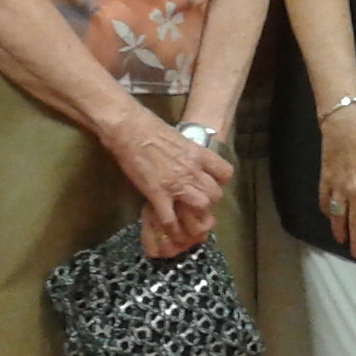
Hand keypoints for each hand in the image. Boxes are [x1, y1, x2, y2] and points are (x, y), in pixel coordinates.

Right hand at [108, 103, 232, 252]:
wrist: (130, 129)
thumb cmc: (152, 127)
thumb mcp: (180, 138)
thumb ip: (189, 153)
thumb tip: (189, 161)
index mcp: (199, 154)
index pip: (225, 173)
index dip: (219, 181)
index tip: (209, 182)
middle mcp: (193, 171)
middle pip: (215, 195)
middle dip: (208, 200)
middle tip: (196, 200)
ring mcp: (176, 184)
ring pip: (201, 207)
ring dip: (195, 213)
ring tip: (186, 214)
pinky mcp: (157, 194)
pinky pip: (170, 219)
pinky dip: (172, 227)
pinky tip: (169, 228)